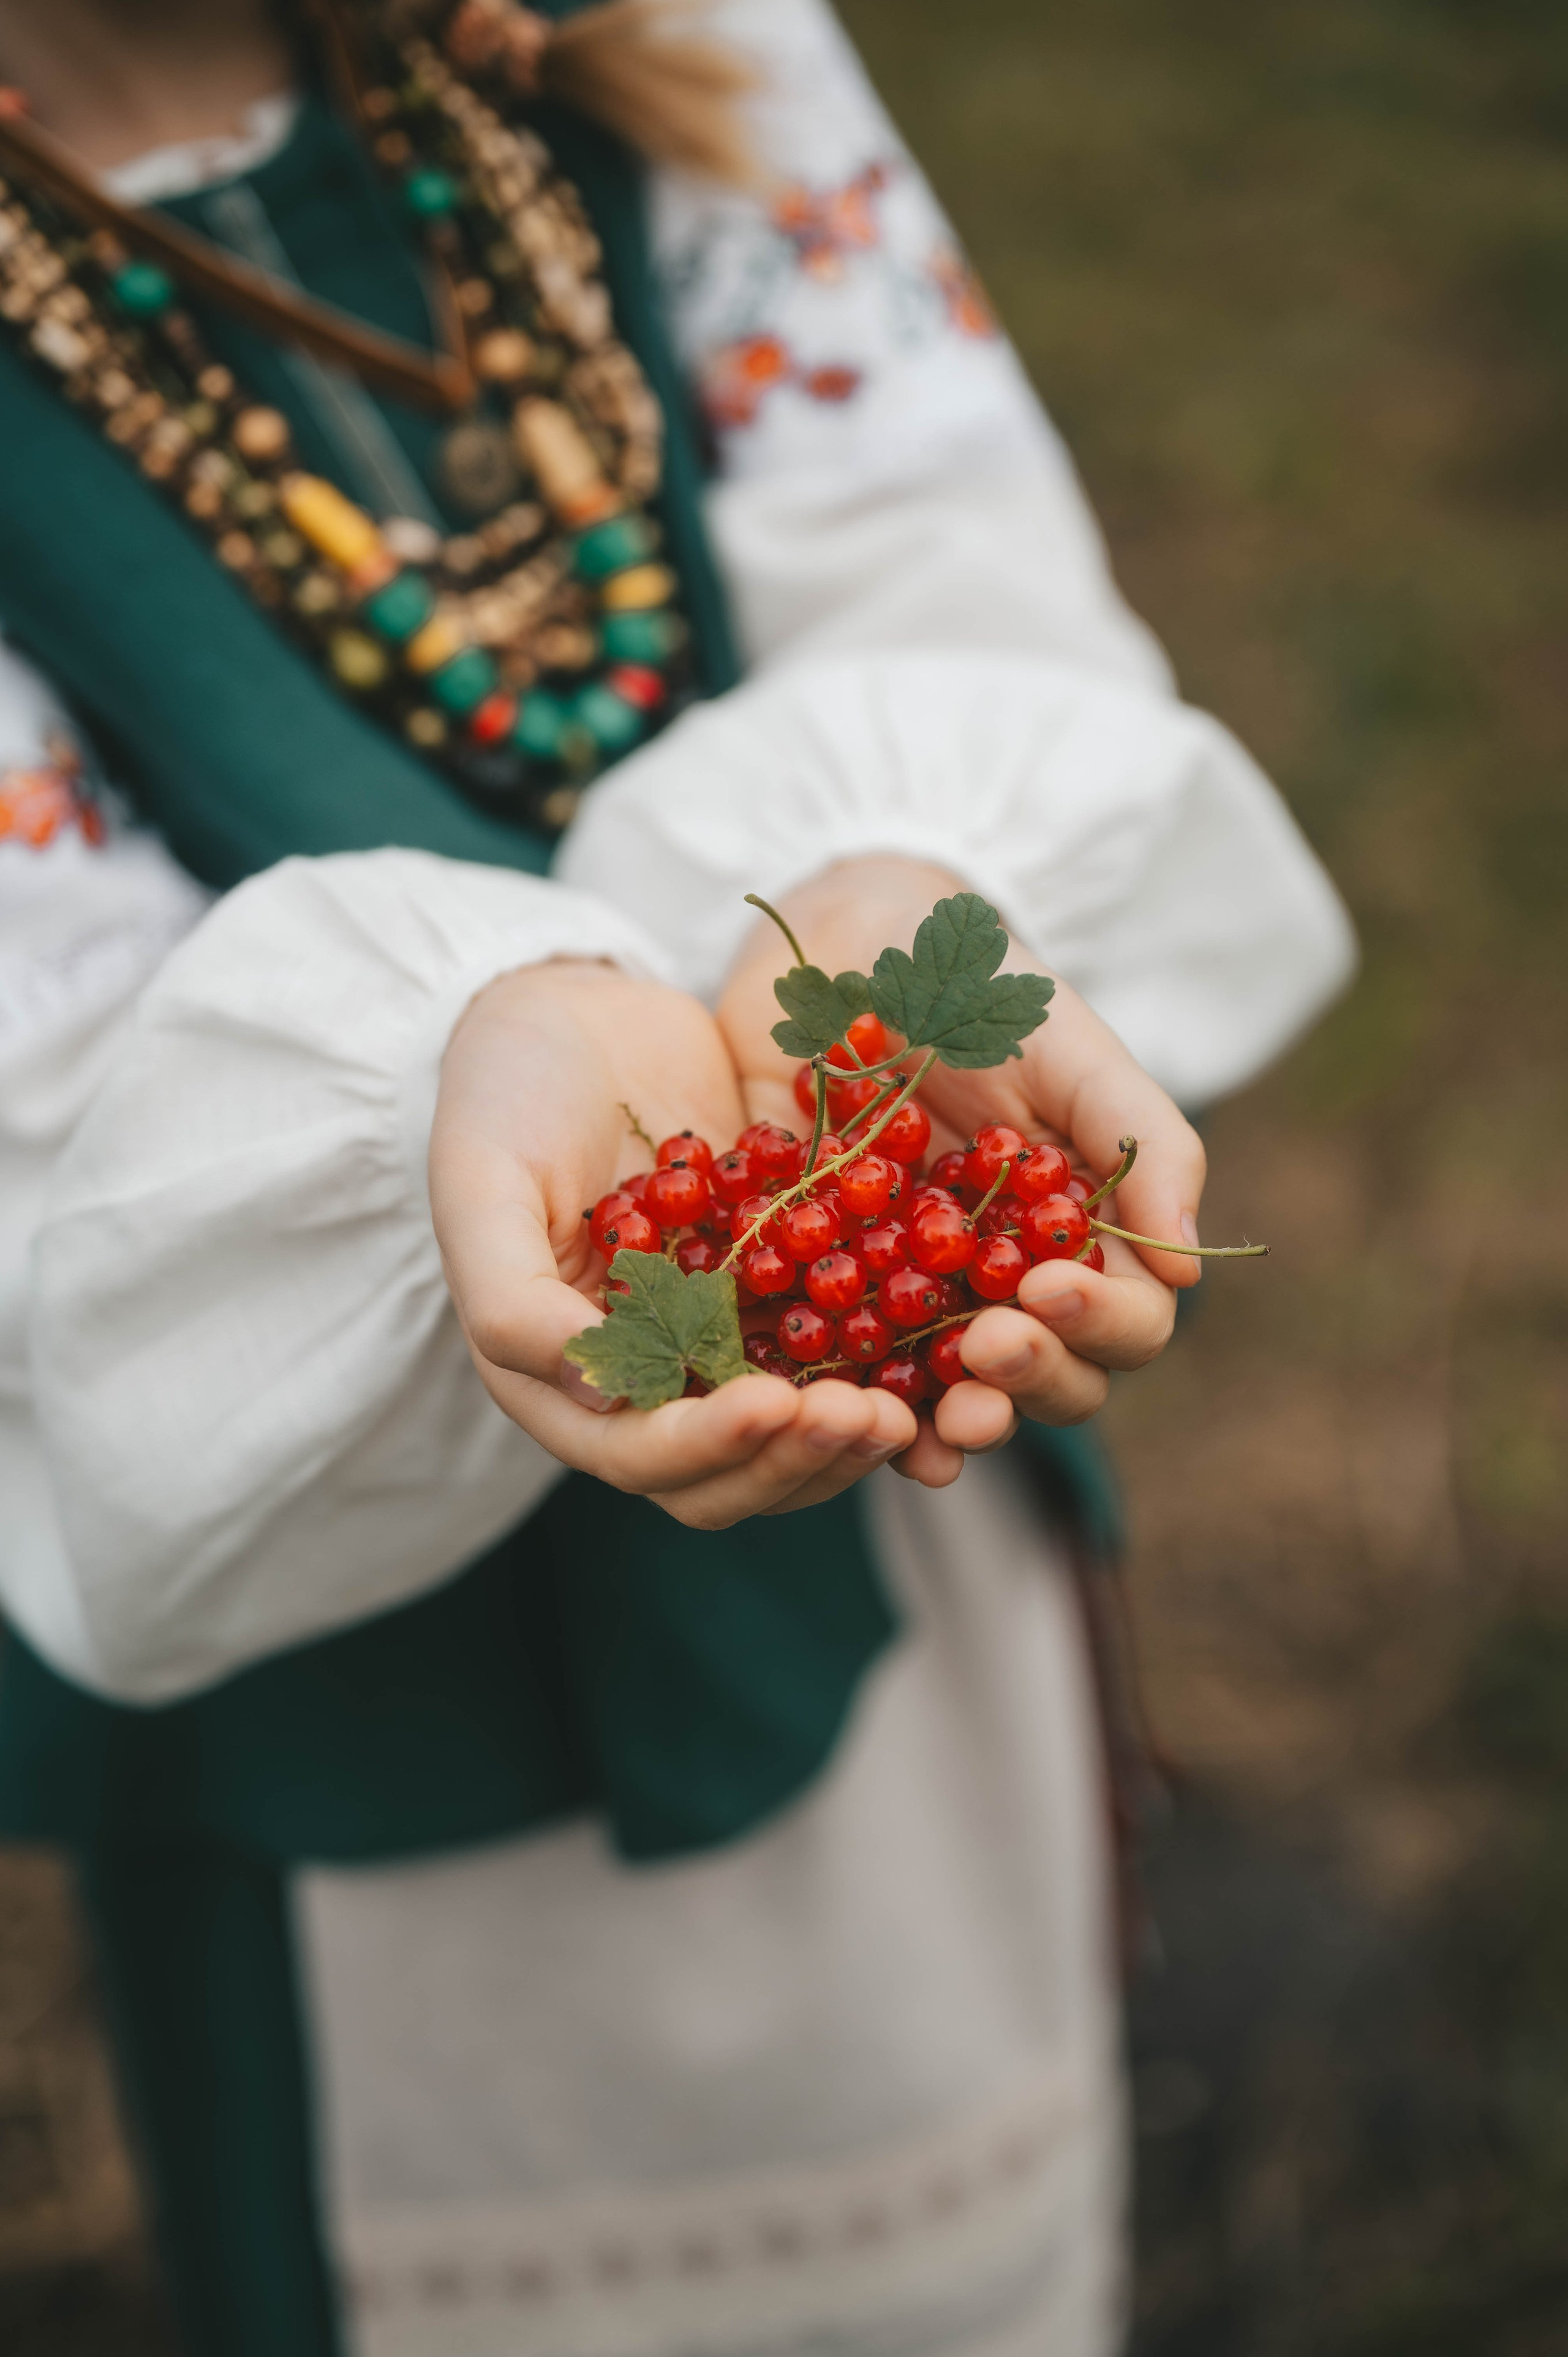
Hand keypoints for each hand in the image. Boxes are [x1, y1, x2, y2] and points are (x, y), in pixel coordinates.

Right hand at [429, 960, 918, 1525]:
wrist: (574, 1013)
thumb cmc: (502, 1096)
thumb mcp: (483, 1185)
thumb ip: (515, 1302)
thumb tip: (600, 1399)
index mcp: (561, 1383)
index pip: (642, 1457)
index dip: (710, 1446)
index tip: (778, 1403)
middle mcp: (647, 1385)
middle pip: (730, 1474)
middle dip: (798, 1458)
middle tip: (868, 1415)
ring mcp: (720, 1342)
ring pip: (793, 1434)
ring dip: (849, 1435)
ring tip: (909, 1402)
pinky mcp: (781, 1293)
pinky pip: (840, 1352)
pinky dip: (886, 1367)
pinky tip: (941, 1349)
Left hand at [717, 857, 1206, 1485]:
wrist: (840, 955)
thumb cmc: (973, 991)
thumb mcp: (1067, 1045)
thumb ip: (1142, 1138)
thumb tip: (1192, 1264)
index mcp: (1086, 1232)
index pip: (1131, 1316)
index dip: (1102, 1322)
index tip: (1048, 1287)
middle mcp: (1015, 1283)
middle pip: (1060, 1377)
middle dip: (1034, 1376)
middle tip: (986, 1343)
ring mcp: (928, 1302)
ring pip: (970, 1398)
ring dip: (968, 1419)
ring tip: (946, 1417)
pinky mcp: (836, 1302)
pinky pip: (862, 1384)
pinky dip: (870, 1417)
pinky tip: (862, 1429)